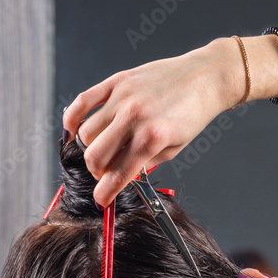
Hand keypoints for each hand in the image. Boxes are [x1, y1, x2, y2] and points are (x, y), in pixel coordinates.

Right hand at [62, 39, 240, 206]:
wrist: (205, 78)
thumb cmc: (192, 113)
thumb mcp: (174, 148)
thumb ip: (144, 162)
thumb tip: (119, 173)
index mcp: (152, 138)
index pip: (117, 175)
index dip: (105, 193)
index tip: (102, 200)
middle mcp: (134, 117)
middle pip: (94, 156)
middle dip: (97, 172)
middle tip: (105, 173)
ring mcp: (123, 97)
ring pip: (85, 133)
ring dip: (89, 149)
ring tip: (102, 150)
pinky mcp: (117, 81)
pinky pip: (82, 101)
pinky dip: (72, 119)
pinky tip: (74, 130)